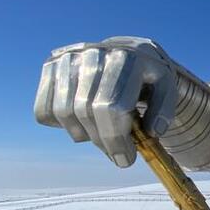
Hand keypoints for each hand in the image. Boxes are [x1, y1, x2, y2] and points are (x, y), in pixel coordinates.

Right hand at [33, 36, 177, 166]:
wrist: (129, 50)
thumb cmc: (148, 76)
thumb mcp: (166, 88)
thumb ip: (164, 109)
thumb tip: (152, 132)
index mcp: (128, 57)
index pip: (111, 107)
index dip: (116, 140)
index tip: (126, 160)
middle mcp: (95, 53)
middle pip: (86, 111)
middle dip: (102, 142)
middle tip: (117, 155)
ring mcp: (70, 57)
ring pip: (63, 112)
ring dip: (82, 135)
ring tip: (101, 136)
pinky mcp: (52, 64)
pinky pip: (43, 108)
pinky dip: (59, 124)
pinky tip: (82, 122)